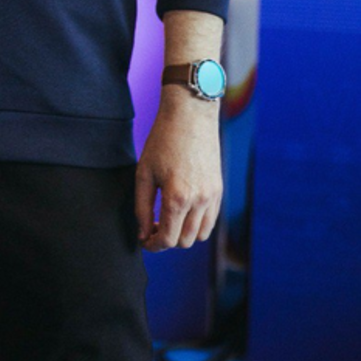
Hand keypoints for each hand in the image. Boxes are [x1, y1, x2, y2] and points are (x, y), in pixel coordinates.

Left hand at [135, 87, 222, 251]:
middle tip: (153, 226)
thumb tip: (143, 234)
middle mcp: (199, 201)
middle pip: (183, 241)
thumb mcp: (144, 173)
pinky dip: (197, 224)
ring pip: (199, 235)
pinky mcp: (219, 190)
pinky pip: (210, 220)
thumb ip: (142, 208)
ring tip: (168, 218)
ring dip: (183, 234)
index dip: (153, 245)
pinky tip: (182, 210)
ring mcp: (212, 196)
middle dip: (166, 239)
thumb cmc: (163, 140)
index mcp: (177, 198)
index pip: (167, 240)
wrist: (190, 115)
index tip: (144, 240)